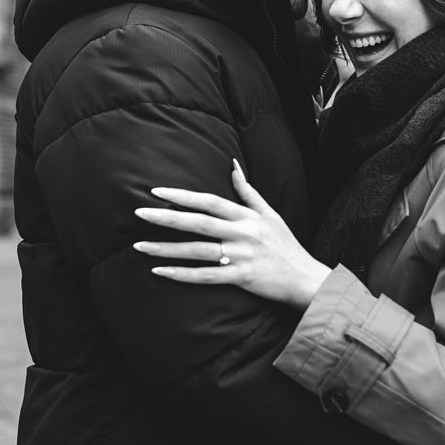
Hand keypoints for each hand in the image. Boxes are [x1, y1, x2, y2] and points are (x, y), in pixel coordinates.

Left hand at [134, 160, 331, 309]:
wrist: (305, 279)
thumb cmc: (285, 246)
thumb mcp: (270, 214)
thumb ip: (248, 191)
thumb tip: (232, 165)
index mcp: (247, 216)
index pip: (210, 201)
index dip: (183, 196)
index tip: (157, 191)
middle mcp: (242, 233)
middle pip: (198, 222)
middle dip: (166, 217)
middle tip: (139, 212)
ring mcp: (241, 256)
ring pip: (197, 251)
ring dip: (166, 248)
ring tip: (139, 246)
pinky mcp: (241, 277)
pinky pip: (205, 276)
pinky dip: (182, 274)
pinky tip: (160, 271)